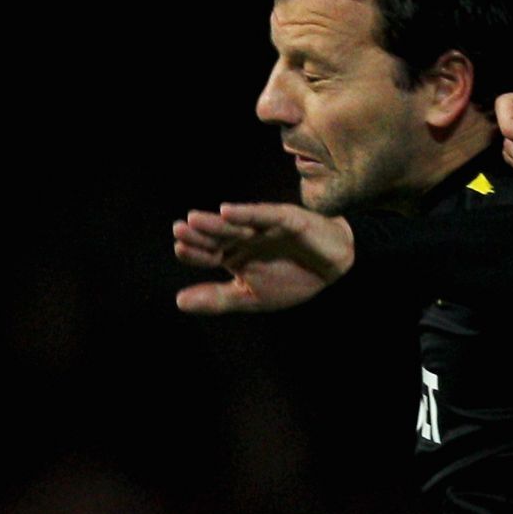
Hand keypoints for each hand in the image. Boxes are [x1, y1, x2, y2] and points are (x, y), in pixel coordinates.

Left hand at [173, 203, 355, 313]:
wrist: (334, 269)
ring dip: (215, 222)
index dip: (193, 252)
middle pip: (217, 236)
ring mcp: (263, 228)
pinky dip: (246, 213)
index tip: (180, 249)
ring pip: (235, 225)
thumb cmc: (293, 280)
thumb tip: (178, 302)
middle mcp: (245, 239)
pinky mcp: (285, 219)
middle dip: (198, 234)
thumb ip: (216, 299)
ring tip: (195, 219)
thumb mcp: (251, 298)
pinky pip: (263, 215)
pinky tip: (228, 212)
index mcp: (234, 256)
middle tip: (179, 229)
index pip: (208, 254)